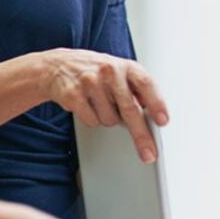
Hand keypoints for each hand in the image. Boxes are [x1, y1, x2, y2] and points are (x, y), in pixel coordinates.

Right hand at [35, 48, 168, 162]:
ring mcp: (90, 81)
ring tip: (100, 104)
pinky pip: (92, 121)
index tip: (163, 121)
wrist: (56, 65)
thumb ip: (138, 89)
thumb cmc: (96, 72)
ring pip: (110, 120)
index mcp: (126, 66)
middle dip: (141, 135)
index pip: (146, 84)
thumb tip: (155, 113)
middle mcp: (109, 71)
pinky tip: (87, 106)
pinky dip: (93, 119)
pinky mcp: (73, 94)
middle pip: (130, 109)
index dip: (157, 103)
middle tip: (149, 154)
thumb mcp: (121, 72)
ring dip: (109, 119)